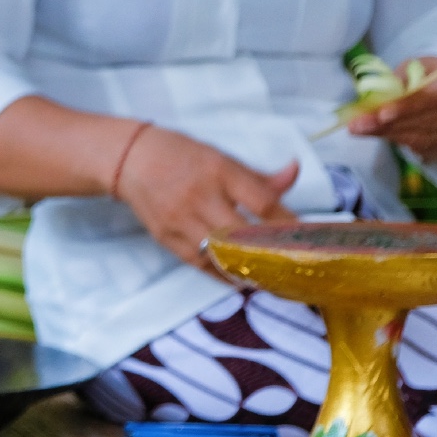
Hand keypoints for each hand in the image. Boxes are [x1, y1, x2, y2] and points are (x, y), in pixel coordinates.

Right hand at [113, 125, 298, 267]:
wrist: (129, 160)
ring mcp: (181, 220)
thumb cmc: (181, 156)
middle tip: (296, 265)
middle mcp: (199, 196)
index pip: (261, 202)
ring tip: (275, 280)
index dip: (288, 222)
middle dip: (272, 252)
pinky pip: (201, 265)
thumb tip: (295, 171)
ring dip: (250, 270)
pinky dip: (225, 276)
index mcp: (218, 170)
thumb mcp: (220, 157)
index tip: (306, 237)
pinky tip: (244, 281)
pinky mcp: (167, 238)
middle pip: (244, 234)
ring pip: (222, 255)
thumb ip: (258, 175)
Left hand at [347, 58, 436, 161]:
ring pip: (423, 139)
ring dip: (389, 134)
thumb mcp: (423, 65)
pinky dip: (401, 141)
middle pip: (425, 122)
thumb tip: (377, 95)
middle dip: (388, 125)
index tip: (381, 114)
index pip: (434, 99)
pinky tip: (383, 134)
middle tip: (357, 125)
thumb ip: (402, 77)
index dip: (407, 108)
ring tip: (362, 129)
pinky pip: (424, 149)